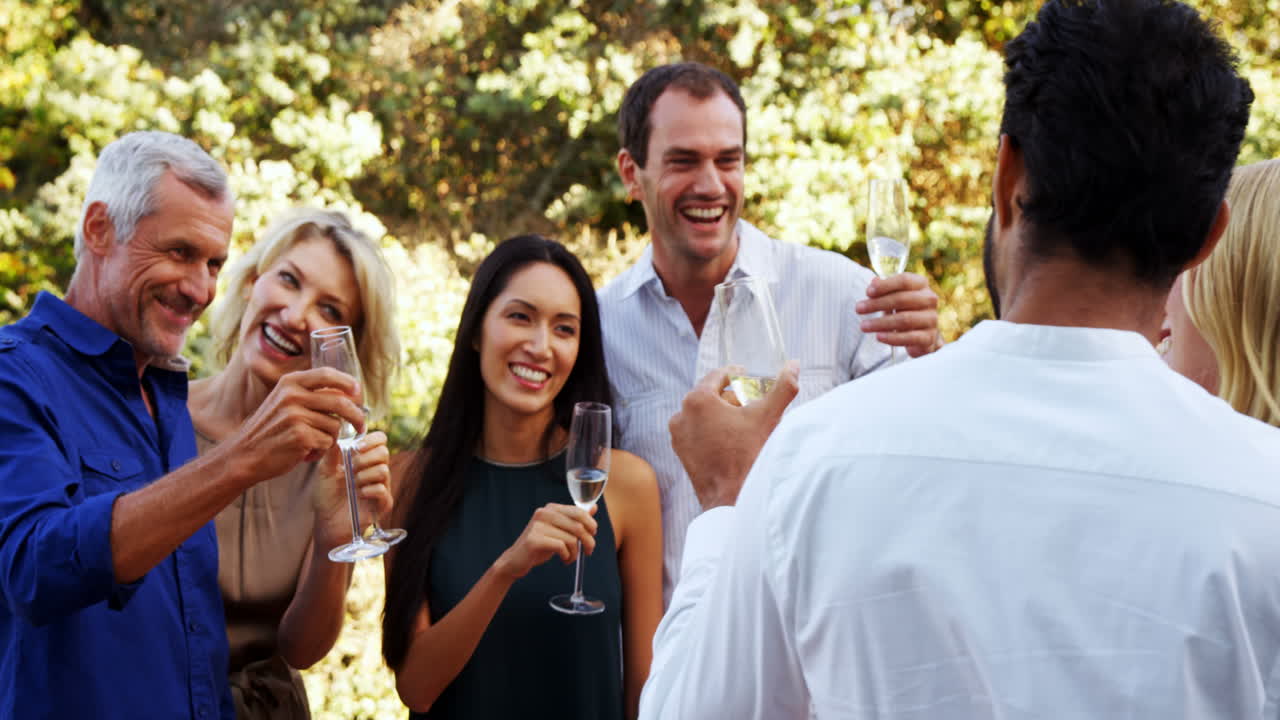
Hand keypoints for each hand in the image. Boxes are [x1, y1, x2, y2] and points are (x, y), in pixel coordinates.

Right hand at [219, 367, 365, 484]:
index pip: (328, 374)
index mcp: (290, 383)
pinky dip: (321, 451)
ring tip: (312, 443)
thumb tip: (348, 392)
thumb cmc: (270, 430)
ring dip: (330, 438)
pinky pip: (327, 442)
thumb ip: (309, 394)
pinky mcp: (300, 436)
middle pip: (340, 401)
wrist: (244, 455)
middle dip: (357, 416)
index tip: (358, 392)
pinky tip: (305, 453)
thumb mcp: (284, 402)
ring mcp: (296, 415)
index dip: (348, 382)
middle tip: (361, 426)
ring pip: (335, 425)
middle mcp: (293, 395)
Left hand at [312, 431, 391, 546]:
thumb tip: (337, 436)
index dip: (371, 439)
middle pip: (384, 452)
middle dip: (365, 458)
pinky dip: (369, 489)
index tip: (357, 447)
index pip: (380, 440)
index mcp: (365, 459)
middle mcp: (376, 471)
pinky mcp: (383, 503)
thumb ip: (331, 454)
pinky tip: (359, 494)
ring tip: (353, 484)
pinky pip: (382, 489)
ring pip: (383, 469)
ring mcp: (381, 487)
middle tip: (351, 468)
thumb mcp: (324, 472)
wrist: (327, 523)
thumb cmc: (326, 497)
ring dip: (364, 475)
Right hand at [493, 504, 597, 580]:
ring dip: (575, 553)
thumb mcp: (559, 530)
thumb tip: (594, 508)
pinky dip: (567, 556)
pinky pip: (561, 547)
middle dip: (588, 541)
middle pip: (578, 526)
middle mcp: (544, 513)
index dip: (591, 525)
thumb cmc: (540, 545)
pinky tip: (563, 559)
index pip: (579, 512)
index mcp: (551, 508)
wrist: (516, 560)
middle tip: (588, 551)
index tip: (592, 536)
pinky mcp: (534, 540)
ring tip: (569, 558)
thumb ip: (575, 519)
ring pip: (571, 539)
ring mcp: (538, 526)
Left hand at [669, 361, 799, 509]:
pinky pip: (697, 432)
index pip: (716, 376)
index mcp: (697, 400)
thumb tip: (794, 365)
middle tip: (749, 399)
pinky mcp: (681, 452)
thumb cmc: (748, 455)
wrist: (732, 498)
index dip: (734, 373)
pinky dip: (712, 429)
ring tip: (742, 420)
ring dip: (721, 413)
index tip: (746, 375)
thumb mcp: (768, 416)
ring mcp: (678, 435)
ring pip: (701, 414)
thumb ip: (783, 387)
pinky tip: (731, 438)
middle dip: (730, 395)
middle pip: (708, 395)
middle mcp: (681, 415)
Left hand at [856, 272, 942, 356]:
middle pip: (902, 299)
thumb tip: (874, 281)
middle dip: (877, 304)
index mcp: (921, 284)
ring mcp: (931, 319)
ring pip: (904, 319)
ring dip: (880, 323)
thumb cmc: (905, 310)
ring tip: (863, 326)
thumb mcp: (894, 296)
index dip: (885, 285)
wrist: (922, 335)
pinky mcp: (928, 337)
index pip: (904, 281)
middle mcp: (929, 299)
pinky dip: (892, 337)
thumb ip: (884, 288)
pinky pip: (909, 337)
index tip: (868, 292)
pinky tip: (878, 336)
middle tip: (859, 308)